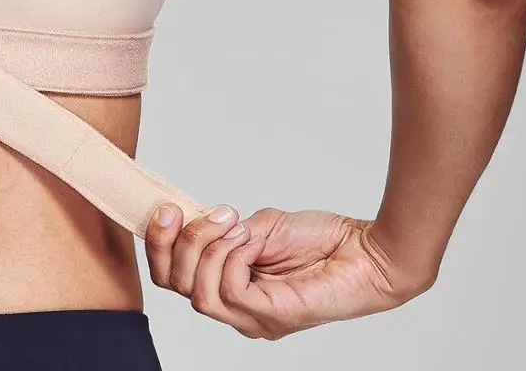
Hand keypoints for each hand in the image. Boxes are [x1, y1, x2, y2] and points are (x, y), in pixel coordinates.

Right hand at [145, 204, 435, 339]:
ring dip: (205, 246)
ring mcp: (252, 317)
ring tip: (231, 222)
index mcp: (230, 288)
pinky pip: (229, 289)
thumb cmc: (323, 240)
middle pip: (174, 286)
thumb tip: (198, 224)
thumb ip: (226, 232)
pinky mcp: (271, 316)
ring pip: (198, 292)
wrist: (365, 251)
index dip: (159, 244)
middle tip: (180, 210)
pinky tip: (247, 238)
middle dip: (172, 243)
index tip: (164, 207)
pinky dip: (230, 255)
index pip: (173, 278)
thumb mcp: (259, 225)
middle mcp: (237, 310)